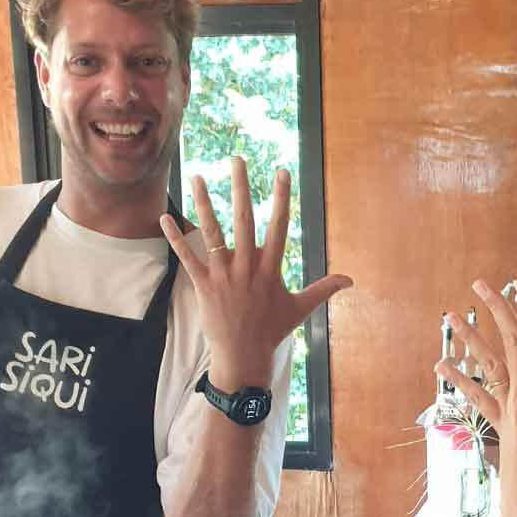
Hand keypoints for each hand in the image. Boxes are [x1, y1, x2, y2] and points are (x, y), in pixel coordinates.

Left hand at [160, 159, 352, 391]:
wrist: (244, 357)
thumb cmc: (272, 332)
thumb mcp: (300, 309)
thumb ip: (324, 289)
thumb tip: (351, 281)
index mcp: (271, 269)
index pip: (279, 225)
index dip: (281, 197)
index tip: (282, 171)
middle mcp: (248, 268)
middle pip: (244, 220)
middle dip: (241, 187)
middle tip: (237, 159)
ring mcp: (224, 276)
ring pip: (213, 233)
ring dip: (204, 203)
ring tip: (196, 176)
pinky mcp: (203, 286)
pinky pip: (187, 257)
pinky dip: (175, 237)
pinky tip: (165, 216)